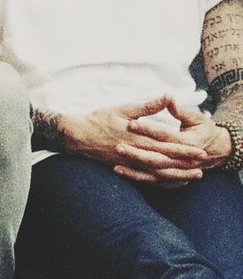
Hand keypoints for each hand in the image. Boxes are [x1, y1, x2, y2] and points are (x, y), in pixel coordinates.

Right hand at [66, 97, 207, 185]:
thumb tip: (167, 96)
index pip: (166, 145)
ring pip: (156, 173)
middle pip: (165, 162)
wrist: (76, 136)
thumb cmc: (98, 120)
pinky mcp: (123, 168)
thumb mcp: (123, 109)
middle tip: (202, 167)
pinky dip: (159, 181)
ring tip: (191, 177)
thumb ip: (147, 106)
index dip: (185, 150)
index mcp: (138, 138)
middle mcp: (135, 153)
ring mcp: (129, 163)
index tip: (201, 152)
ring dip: (175, 175)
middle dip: (185, 165)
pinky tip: (170, 182)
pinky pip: (145, 178)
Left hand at [116, 96, 228, 185]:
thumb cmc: (204, 130)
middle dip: (135, 151)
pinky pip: (152, 179)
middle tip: (117, 144)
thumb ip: (180, 110)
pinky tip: (119, 170)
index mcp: (187, 142)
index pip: (164, 135)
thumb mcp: (195, 118)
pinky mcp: (170, 175)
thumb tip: (168, 96)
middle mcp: (182, 159)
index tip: (130, 123)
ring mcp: (176, 169)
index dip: (147, 129)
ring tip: (115, 159)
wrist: (217, 149)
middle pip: (155, 156)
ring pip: (151, 170)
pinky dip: (136, 176)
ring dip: (132, 166)